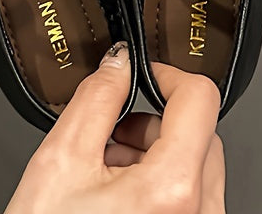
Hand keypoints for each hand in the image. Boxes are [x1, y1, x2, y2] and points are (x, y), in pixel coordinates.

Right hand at [5, 43, 225, 213]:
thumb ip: (95, 98)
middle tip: (110, 134)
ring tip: (105, 173)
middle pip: (201, 134)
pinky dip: (160, 184)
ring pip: (197, 166)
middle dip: (153, 123)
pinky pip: (193, 199)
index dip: (167, 75)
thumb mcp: (60, 162)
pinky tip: (117, 199)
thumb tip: (118, 62)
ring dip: (154, 154)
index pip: (200, 99)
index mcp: (173, 190)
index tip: (143, 74)